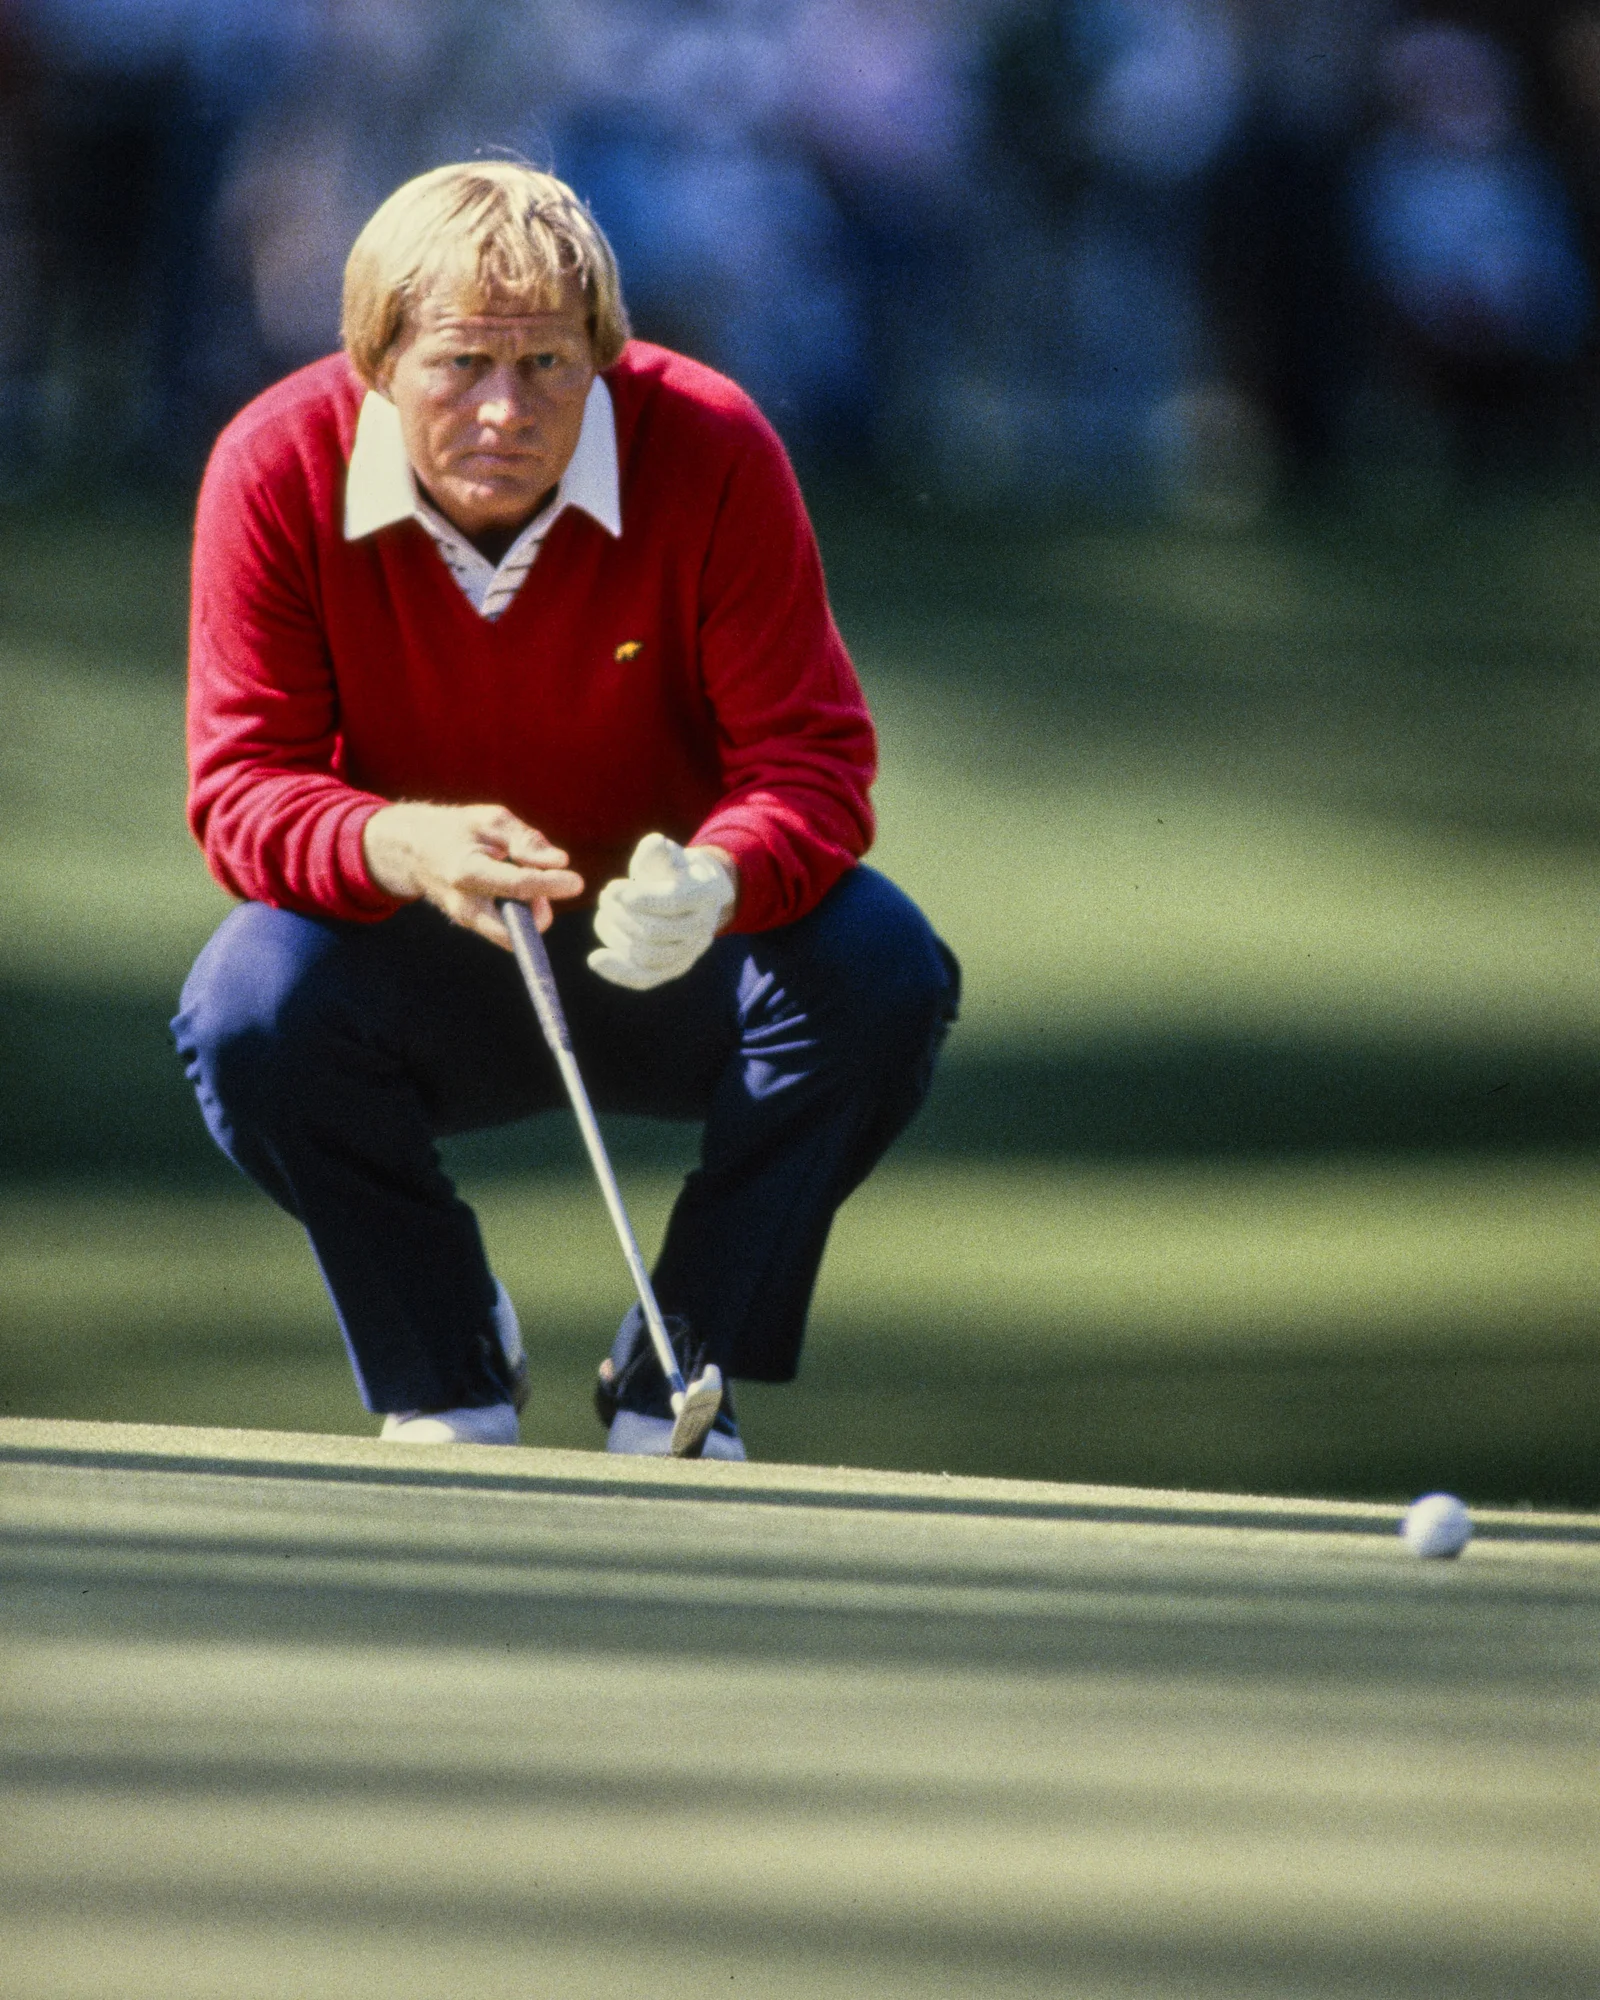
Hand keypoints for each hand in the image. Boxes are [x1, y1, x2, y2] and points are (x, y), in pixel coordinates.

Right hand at [362, 801, 583, 947]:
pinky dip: (519, 912)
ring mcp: (467, 921)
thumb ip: (526, 840)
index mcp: (467, 871)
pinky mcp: (472, 927)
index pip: (517, 886)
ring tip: (517, 877)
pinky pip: (507, 930)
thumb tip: (561, 862)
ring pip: (514, 936)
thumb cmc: (457, 830)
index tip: (577, 882)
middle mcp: (465, 905)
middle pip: (516, 930)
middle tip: (540, 881)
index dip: (551, 885)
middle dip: (538, 912)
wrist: (412, 851)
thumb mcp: (490, 820)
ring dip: (529, 910)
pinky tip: (510, 889)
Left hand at [588, 833, 737, 990]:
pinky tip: (594, 959)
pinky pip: (644, 979)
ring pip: (645, 955)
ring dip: (614, 934)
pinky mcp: (671, 970)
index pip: (674, 902)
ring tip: (603, 912)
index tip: (613, 888)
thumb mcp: (666, 853)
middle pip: (655, 932)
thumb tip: (654, 846)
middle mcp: (703, 929)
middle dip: (620, 913)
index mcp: (707, 894)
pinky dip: (617, 971)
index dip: (641, 898)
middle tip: (604, 895)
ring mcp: (689, 953)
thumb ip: (657, 850)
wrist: (688, 895)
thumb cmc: (670, 869)